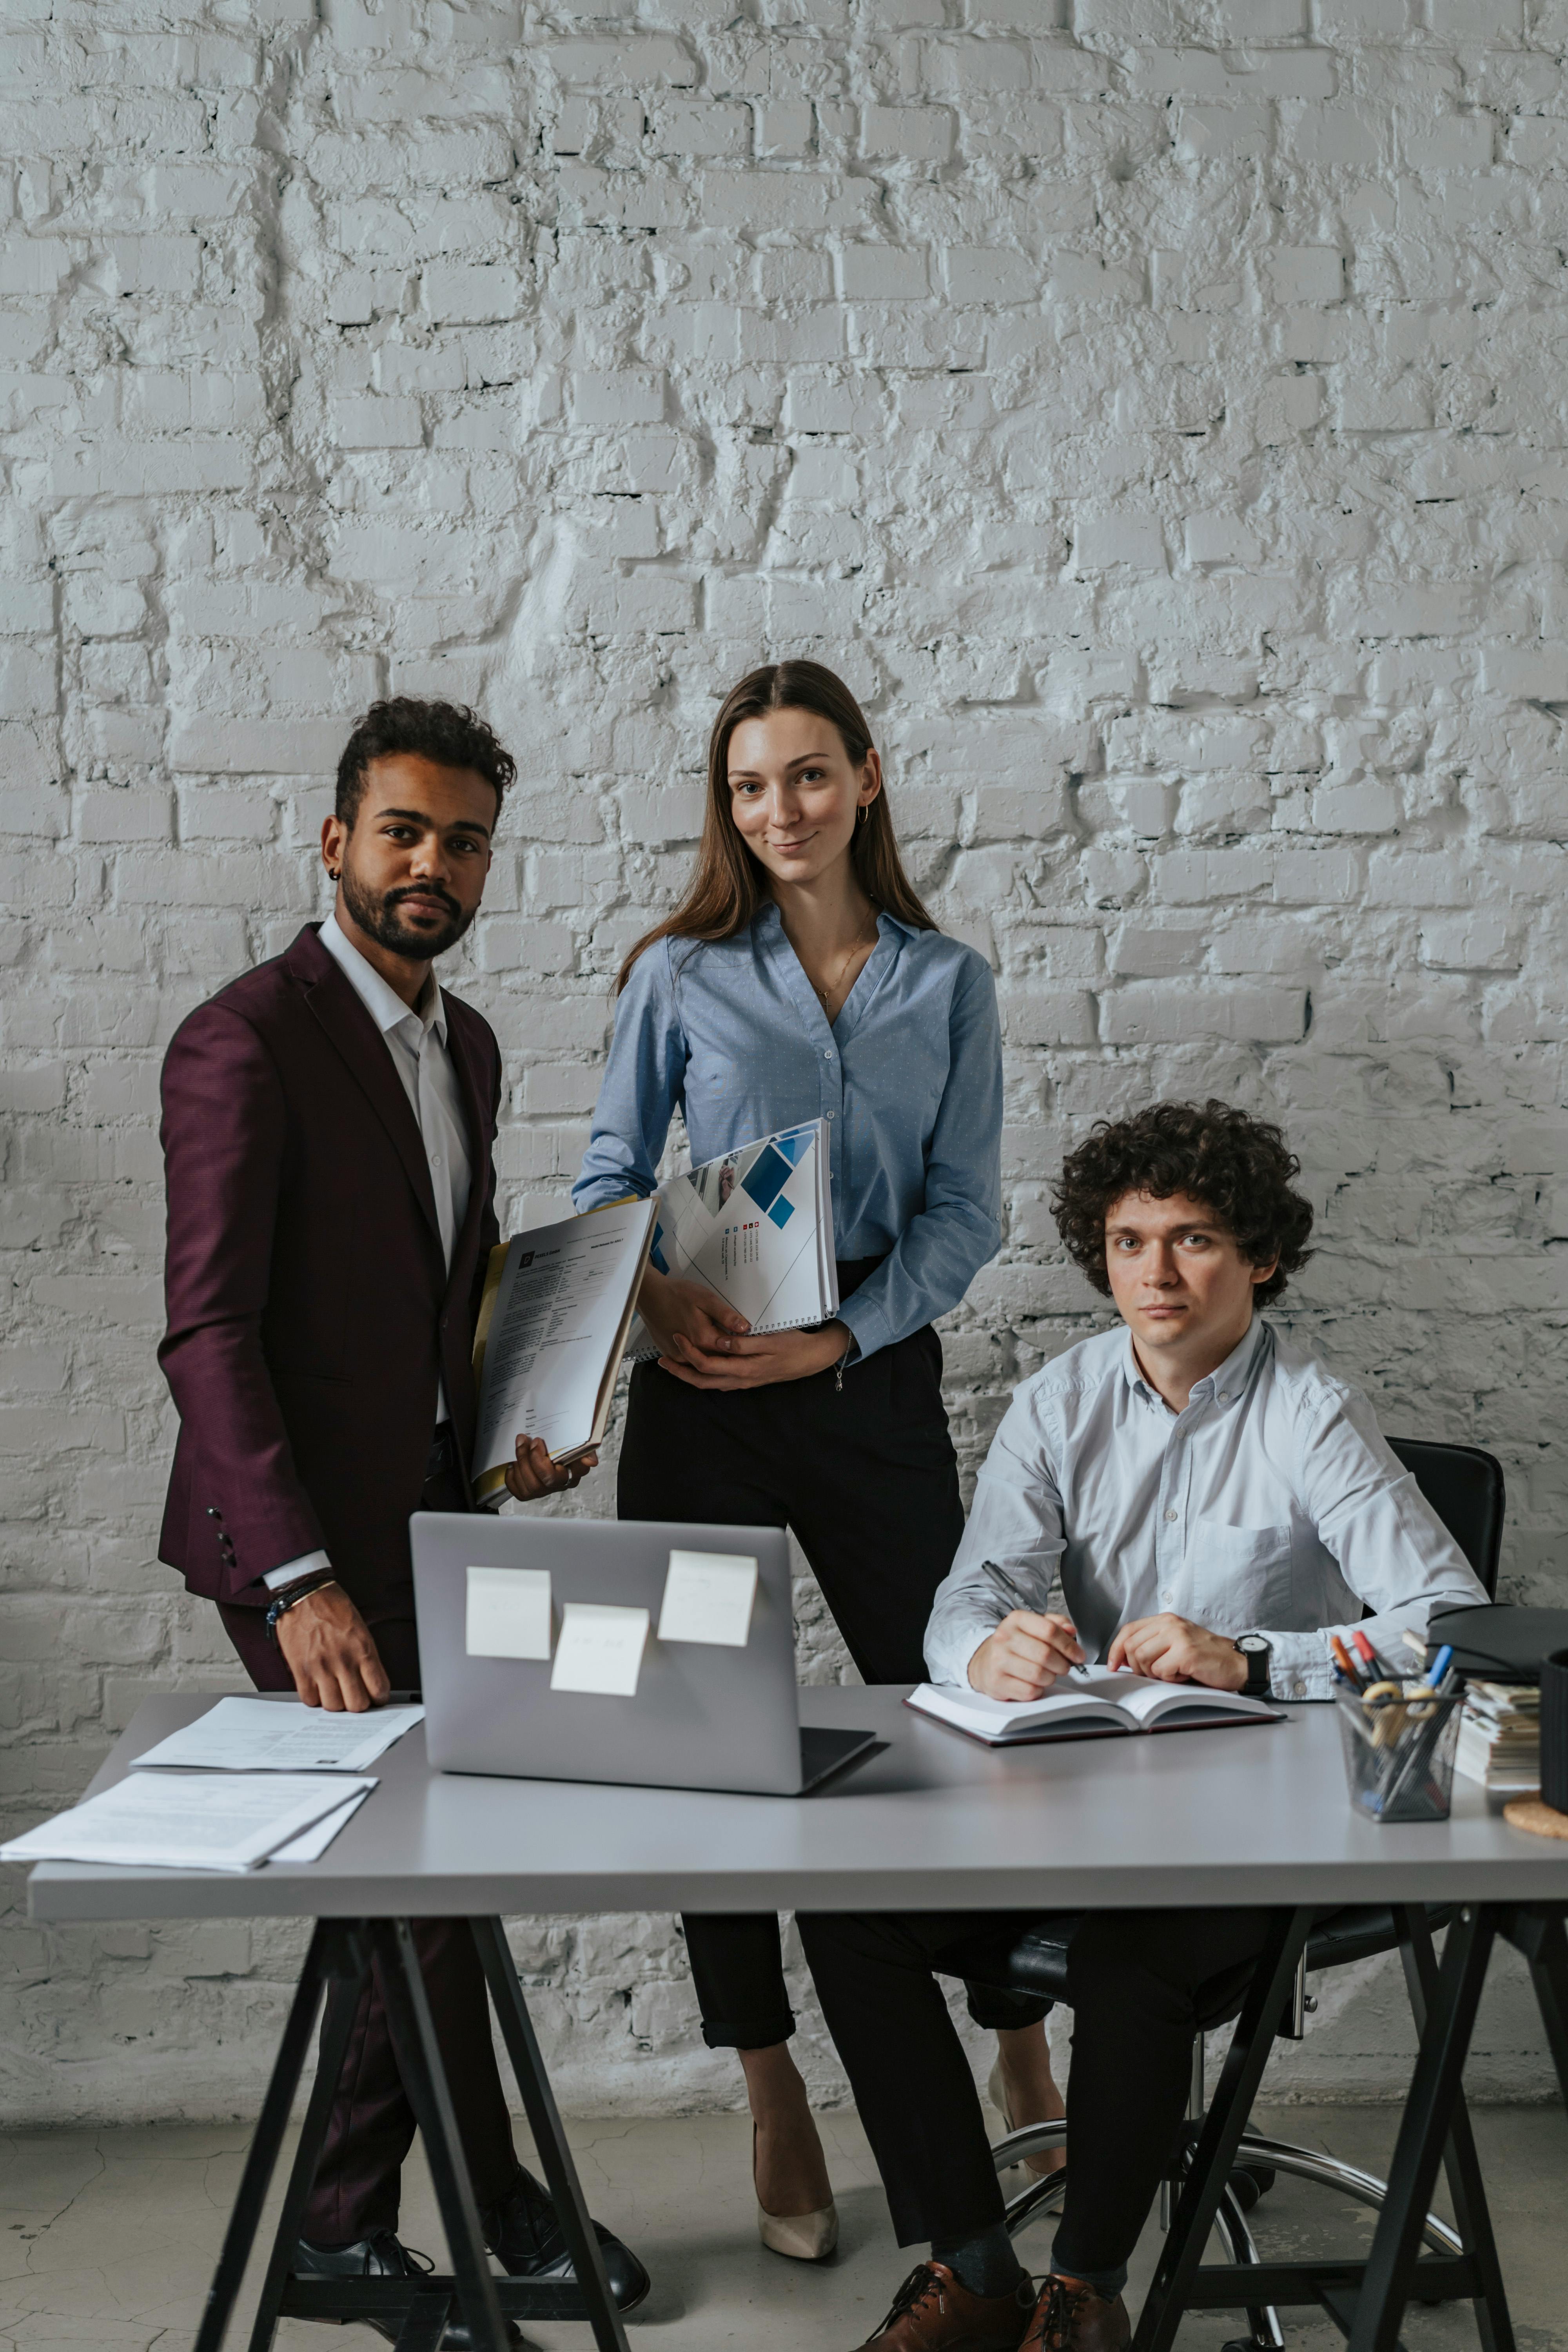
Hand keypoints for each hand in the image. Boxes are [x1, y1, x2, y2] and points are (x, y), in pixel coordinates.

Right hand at [275, 1585, 390, 1712]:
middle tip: (354, 1696)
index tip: (375, 1697)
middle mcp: (343, 1661)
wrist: (304, 1594)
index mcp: (363, 1649)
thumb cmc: (333, 1607)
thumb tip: (370, 1682)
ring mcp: (321, 1667)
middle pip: (356, 1705)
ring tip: (335, 1692)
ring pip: (333, 1706)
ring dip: (335, 1703)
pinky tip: (318, 1688)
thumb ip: (366, 1657)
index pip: (378, 1689)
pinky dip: (315, 1698)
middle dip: (358, 1704)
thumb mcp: (360, 1629)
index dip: (379, 1698)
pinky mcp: (300, 1670)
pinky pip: (309, 1699)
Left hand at [504, 1434, 596, 1500]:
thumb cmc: (564, 1442)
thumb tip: (591, 1462)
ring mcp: (545, 1490)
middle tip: (525, 1440)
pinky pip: (519, 1492)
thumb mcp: (576, 1440)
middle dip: (529, 1459)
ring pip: (530, 1487)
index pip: (556, 1476)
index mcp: (574, 1473)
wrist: (549, 1444)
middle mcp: (560, 1485)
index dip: (542, 1461)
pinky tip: (514, 1464)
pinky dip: (512, 1477)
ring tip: (519, 1446)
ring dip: (520, 1465)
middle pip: (542, 1481)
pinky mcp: (530, 1493)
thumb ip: (586, 1449)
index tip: (537, 1441)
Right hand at [637, 1268, 750, 1365]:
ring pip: (704, 1364)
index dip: (743, 1347)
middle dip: (731, 1355)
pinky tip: (706, 1348)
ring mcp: (679, 1357)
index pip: (731, 1350)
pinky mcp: (671, 1355)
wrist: (650, 1296)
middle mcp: (691, 1353)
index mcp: (704, 1339)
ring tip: (726, 1348)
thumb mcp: (705, 1298)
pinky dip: (700, 1358)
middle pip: (718, 1360)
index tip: (752, 1341)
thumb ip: (725, 1315)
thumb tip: (745, 1328)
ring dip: (716, 1359)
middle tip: (742, 1347)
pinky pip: (690, 1363)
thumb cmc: (678, 1294)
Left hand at [641, 1267, 849, 1391]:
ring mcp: (743, 1382)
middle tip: (662, 1361)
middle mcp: (740, 1380)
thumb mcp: (771, 1340)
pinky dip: (704, 1376)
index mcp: (743, 1369)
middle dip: (680, 1373)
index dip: (688, 1353)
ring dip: (689, 1376)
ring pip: (709, 1384)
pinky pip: (719, 1382)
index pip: (706, 1366)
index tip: (677, 1337)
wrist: (812, 1358)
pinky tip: (698, 1368)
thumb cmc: (793, 1345)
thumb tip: (720, 1342)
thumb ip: (744, 1343)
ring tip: (674, 1364)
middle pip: (702, 1381)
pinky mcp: (746, 1379)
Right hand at [968, 1610, 1085, 1700]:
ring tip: (1048, 1674)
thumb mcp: (1033, 1627)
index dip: (1069, 1645)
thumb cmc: (1015, 1645)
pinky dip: (1038, 1690)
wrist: (984, 1663)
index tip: (1079, 1655)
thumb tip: (1071, 1631)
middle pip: (1045, 1654)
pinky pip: (1029, 1691)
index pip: (1049, 1630)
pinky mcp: (997, 1682)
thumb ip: (1055, 1625)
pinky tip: (1034, 1683)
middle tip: (1064, 1667)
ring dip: (1050, 1678)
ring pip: (1039, 1674)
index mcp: (1016, 1619)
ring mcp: (998, 1660)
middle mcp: (1004, 1637)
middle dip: (1062, 1664)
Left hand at [1107, 1613, 1247, 1689]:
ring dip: (1156, 1673)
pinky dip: (1170, 1679)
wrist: (1237, 1663)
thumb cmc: (1206, 1657)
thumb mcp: (1175, 1643)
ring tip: (1174, 1672)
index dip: (1116, 1650)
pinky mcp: (1186, 1653)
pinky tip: (1185, 1675)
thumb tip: (1121, 1659)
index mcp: (1165, 1620)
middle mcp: (1170, 1624)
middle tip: (1158, 1673)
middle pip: (1132, 1647)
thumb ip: (1151, 1645)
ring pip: (1143, 1659)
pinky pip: (1161, 1671)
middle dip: (1138, 1667)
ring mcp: (1178, 1637)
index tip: (1113, 1666)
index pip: (1128, 1630)